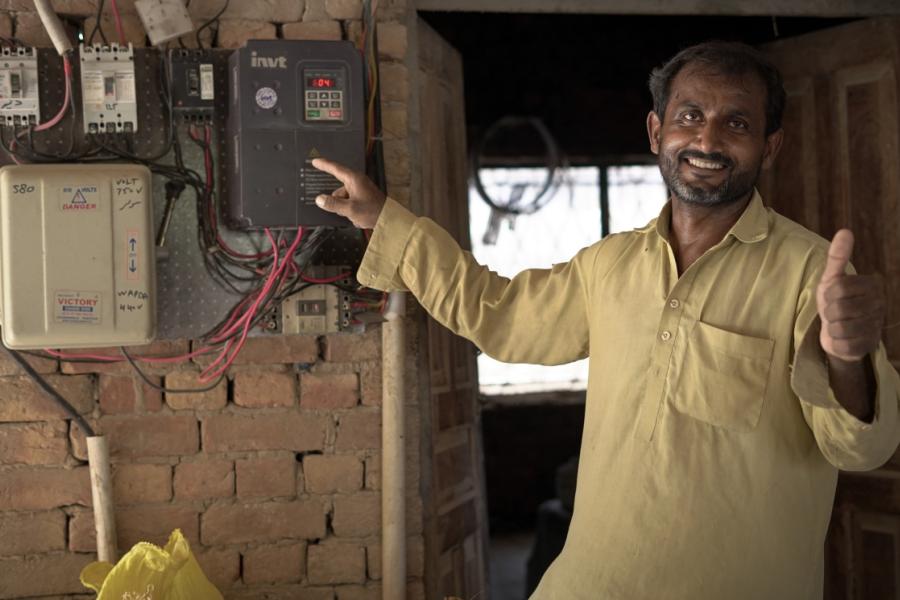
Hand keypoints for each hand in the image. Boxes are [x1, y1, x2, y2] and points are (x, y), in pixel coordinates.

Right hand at [311, 158, 385, 228]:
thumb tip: (320, 199)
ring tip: (355, 215)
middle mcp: (356, 182)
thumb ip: (333, 204)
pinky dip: (351, 210)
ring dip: (345, 208)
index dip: (324, 165)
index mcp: (353, 179)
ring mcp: (359, 190)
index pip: (335, 169)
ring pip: (342, 199)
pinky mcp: (362, 197)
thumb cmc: (373, 211)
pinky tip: (358, 216)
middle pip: (337, 191)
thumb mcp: (350, 209)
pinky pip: (349, 203)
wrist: (388, 219)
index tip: (315, 161)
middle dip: (338, 202)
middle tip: (345, 211)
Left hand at [817, 229, 885, 361]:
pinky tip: (841, 338)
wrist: (837, 332)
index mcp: (873, 284)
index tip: (832, 296)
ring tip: (837, 324)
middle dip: (828, 312)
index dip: (828, 293)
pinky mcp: (869, 346)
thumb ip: (838, 256)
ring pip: (840, 327)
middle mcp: (880, 304)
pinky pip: (842, 345)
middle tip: (833, 312)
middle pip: (838, 308)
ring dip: (831, 327)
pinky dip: (835, 342)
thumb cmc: (835, 301)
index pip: (838, 287)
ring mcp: (877, 326)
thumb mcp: (832, 278)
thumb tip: (845, 231)